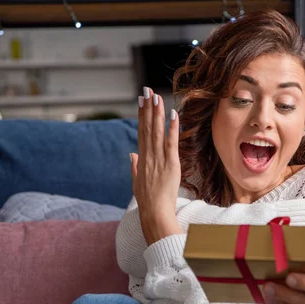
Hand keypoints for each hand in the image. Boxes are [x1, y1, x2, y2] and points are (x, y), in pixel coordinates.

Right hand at [132, 86, 181, 244]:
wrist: (154, 213)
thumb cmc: (147, 200)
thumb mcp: (137, 181)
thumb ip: (134, 166)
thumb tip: (132, 154)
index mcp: (141, 159)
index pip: (141, 132)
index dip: (141, 115)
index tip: (140, 100)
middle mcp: (148, 156)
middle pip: (147, 127)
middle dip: (147, 107)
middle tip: (146, 90)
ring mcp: (158, 159)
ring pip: (157, 131)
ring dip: (156, 113)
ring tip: (156, 96)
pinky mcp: (170, 164)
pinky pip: (171, 142)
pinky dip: (172, 128)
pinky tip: (172, 114)